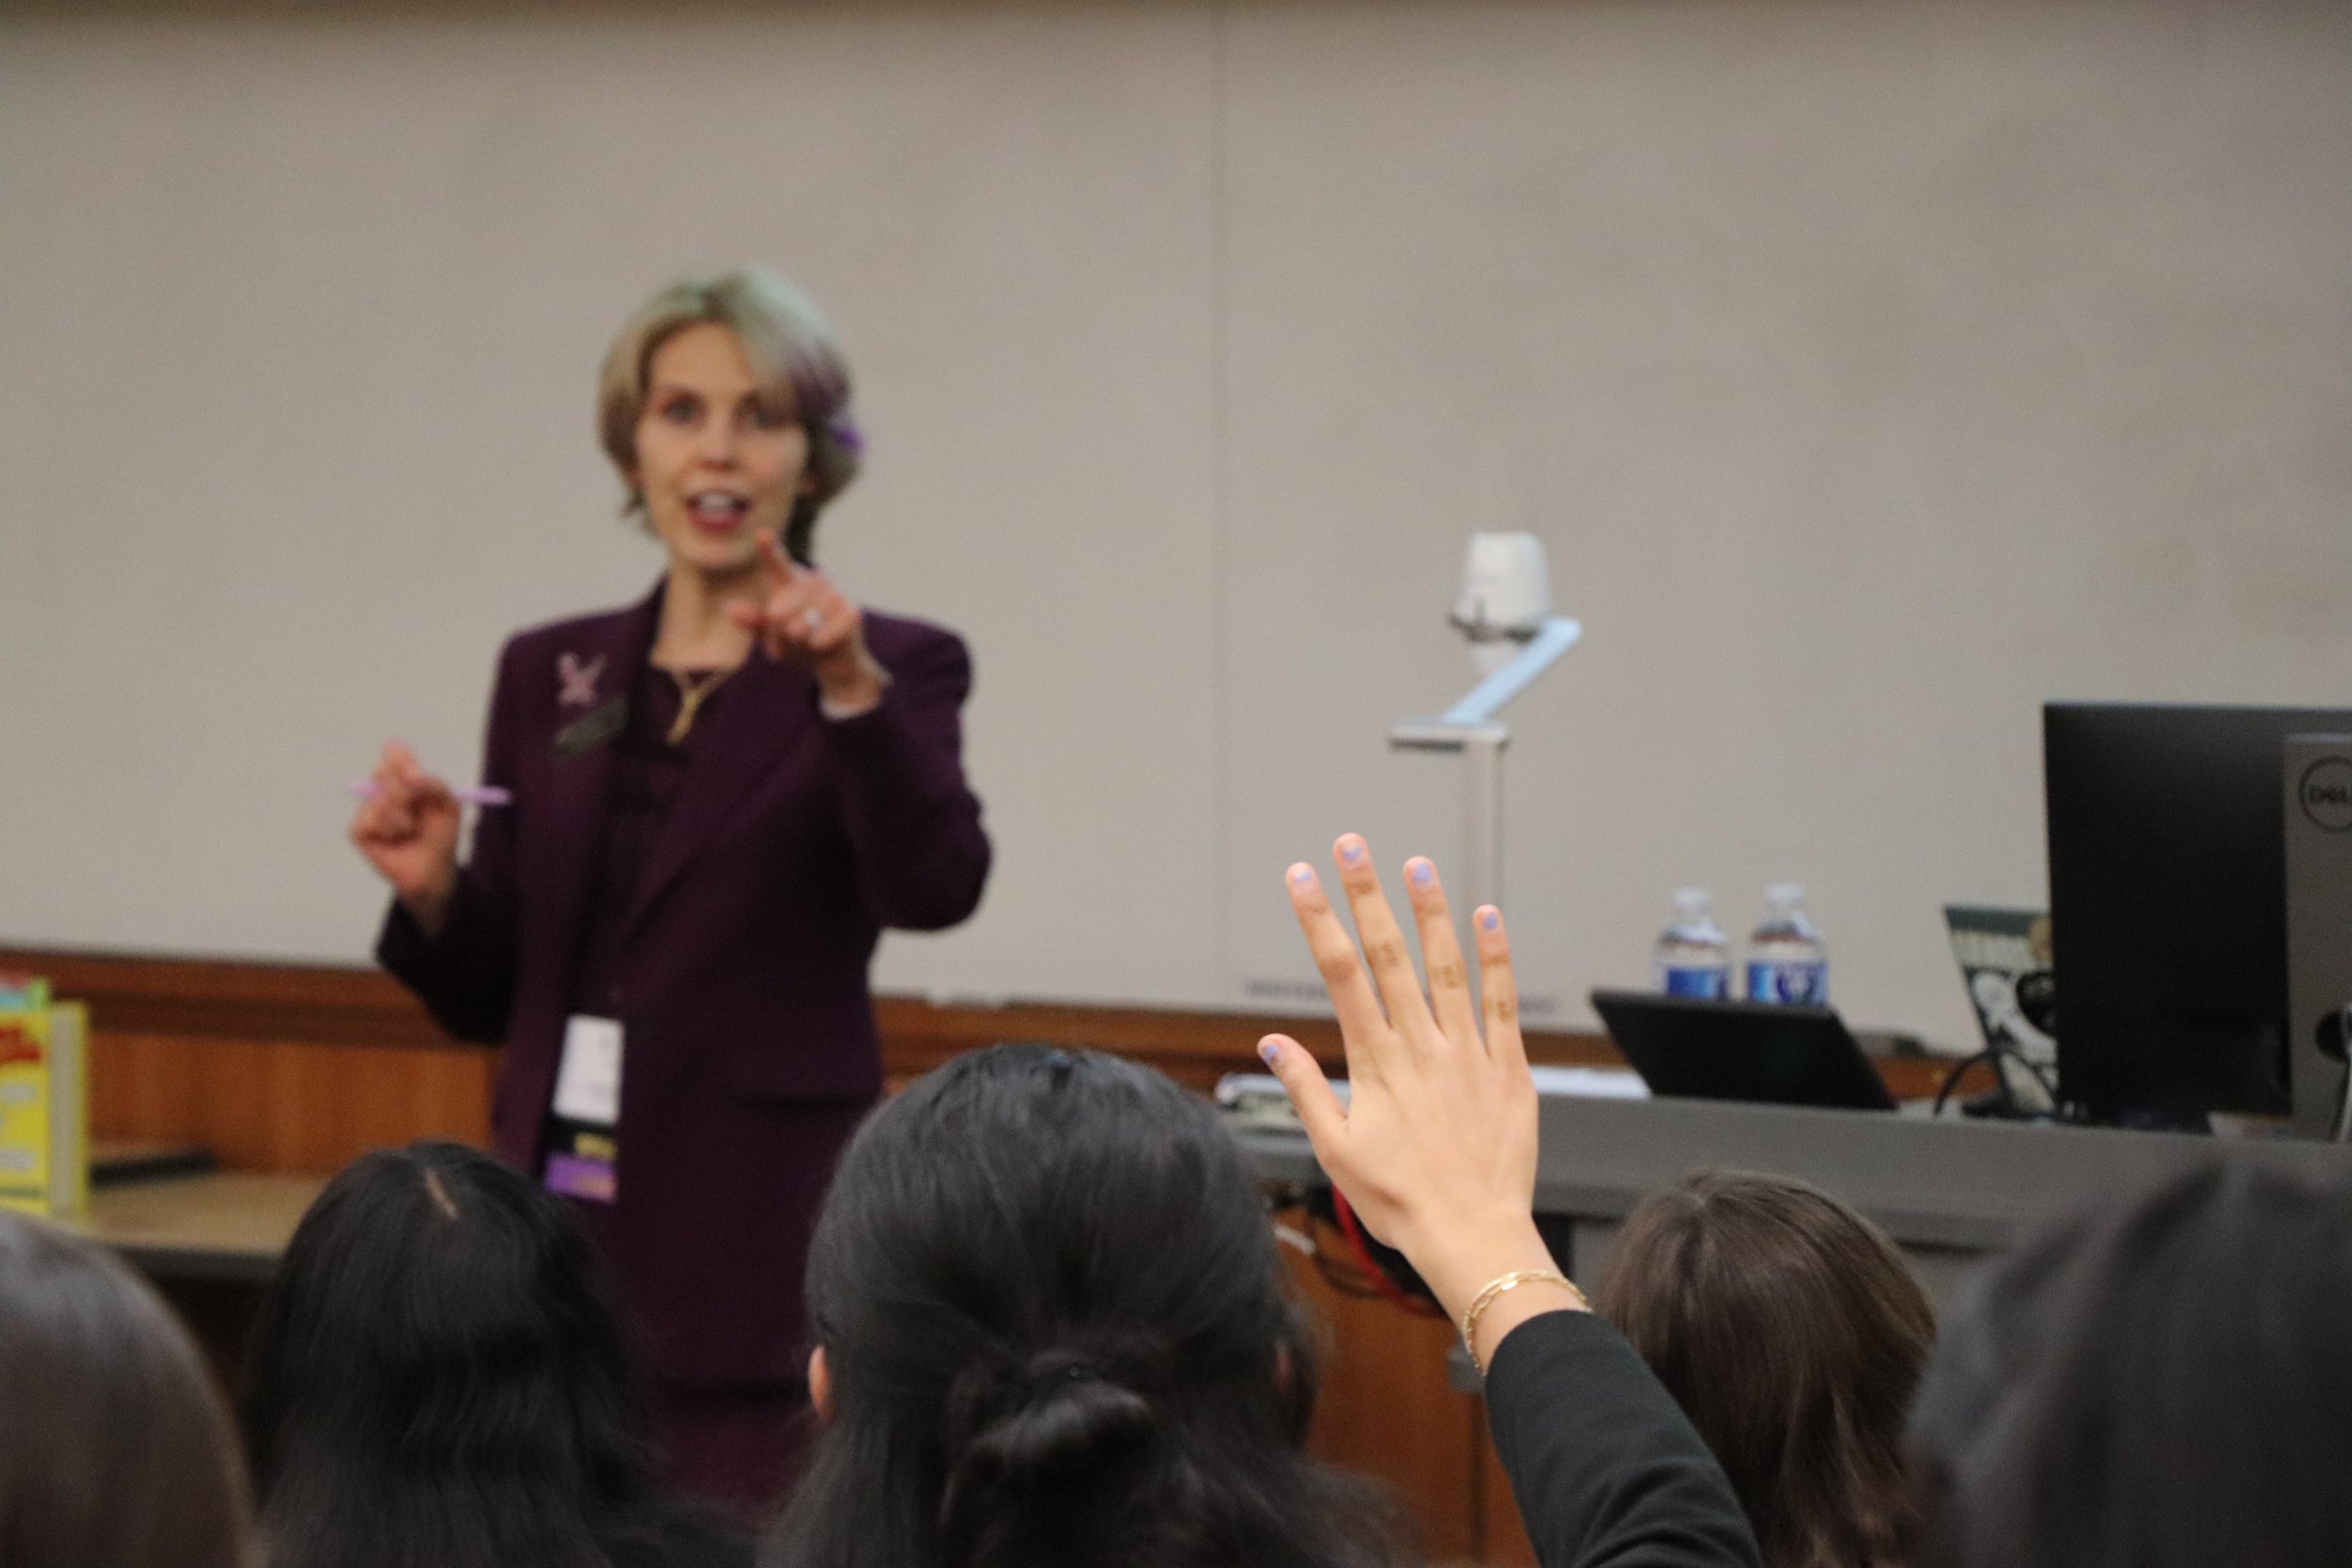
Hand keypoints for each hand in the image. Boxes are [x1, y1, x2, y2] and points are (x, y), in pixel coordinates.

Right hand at [348, 741, 459, 932]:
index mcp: (403, 777)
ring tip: (411, 830)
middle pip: (382, 770)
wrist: (434, 868)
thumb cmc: (439, 833)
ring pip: (379, 799)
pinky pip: (369, 820)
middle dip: (406, 791)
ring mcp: (368, 808)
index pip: (393, 753)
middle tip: (419, 808)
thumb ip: (435, 784)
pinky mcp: (358, 830)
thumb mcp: (448, 805)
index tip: (415, 773)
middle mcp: (382, 789)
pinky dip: (388, 830)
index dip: (401, 758)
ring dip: (403, 819)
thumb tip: (412, 775)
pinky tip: (394, 839)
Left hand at [727, 535, 886, 709]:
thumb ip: (754, 622)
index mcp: (788, 583)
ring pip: (810, 617)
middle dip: (782, 627)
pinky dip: (820, 642)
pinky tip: (820, 644)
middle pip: (788, 603)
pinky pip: (830, 629)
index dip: (769, 550)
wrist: (831, 662)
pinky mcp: (852, 610)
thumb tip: (731, 608)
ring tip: (806, 642)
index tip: (762, 535)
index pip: (777, 564)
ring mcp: (835, 593)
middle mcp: (813, 581)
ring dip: (802, 638)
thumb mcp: (771, 637)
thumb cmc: (796, 644)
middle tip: (787, 636)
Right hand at [1256, 835, 1583, 1360]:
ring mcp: (1467, 1054)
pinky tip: (1487, 916)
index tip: (1301, 879)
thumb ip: (1305, 1089)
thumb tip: (1270, 1043)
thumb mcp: (1335, 1150)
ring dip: (1429, 913)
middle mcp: (1420, 1048)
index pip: (1340, 976)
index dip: (1318, 920)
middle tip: (1352, 845)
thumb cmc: (1400, 1202)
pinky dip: (1495, 957)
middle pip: (1388, 957)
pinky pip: (1502, 1002)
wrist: (1473, 1236)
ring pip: (1445, 968)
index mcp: (1375, 1064)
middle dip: (1366, 896)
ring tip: (1415, 865)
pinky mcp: (1508, 1069)